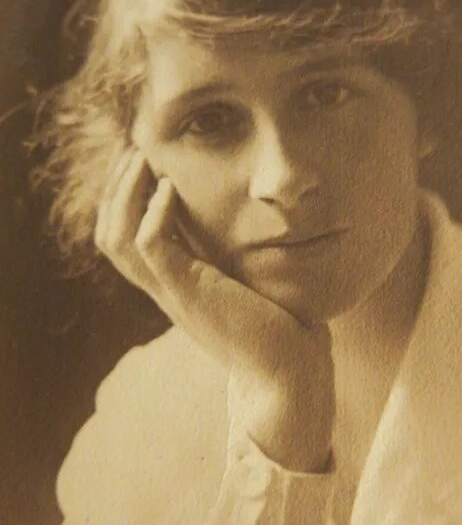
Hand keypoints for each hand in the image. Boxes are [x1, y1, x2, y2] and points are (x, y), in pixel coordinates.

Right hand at [95, 150, 334, 471]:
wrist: (289, 373)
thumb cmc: (279, 328)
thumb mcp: (247, 285)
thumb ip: (235, 259)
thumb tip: (248, 228)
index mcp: (175, 286)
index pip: (126, 241)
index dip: (124, 200)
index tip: (145, 164)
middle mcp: (164, 289)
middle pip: (109, 236)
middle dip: (116, 189)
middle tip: (136, 151)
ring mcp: (173, 292)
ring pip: (117, 239)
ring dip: (124, 193)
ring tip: (143, 159)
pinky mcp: (190, 292)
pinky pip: (151, 245)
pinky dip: (154, 212)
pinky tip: (171, 187)